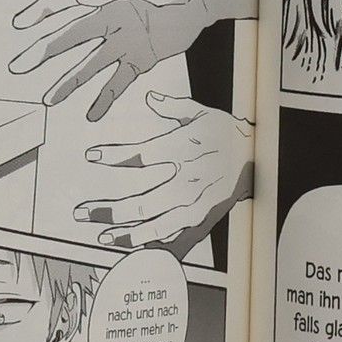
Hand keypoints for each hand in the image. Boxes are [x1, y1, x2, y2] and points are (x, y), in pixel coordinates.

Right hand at [9, 0, 212, 120]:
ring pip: (90, 65)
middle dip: (44, 53)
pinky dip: (106, 98)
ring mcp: (124, 40)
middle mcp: (109, 18)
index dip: (41, 12)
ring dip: (69, 83)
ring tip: (49, 101)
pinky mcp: (141, 58)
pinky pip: (119, 81)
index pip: (66, 1)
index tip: (20, 25)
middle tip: (19, 66)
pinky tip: (91, 115)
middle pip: (70, 37)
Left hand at [75, 93, 253, 253]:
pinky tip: (133, 244)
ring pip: (155, 221)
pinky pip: (173, 230)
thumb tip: (150, 97)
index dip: (114, 155)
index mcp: (182, 149)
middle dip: (109, 209)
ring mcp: (193, 200)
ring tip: (103, 234)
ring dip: (126, 231)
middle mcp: (185, 178)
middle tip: (83, 212)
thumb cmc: (227, 134)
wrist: (258, 156)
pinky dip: (152, 239)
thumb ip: (173, 107)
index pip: (141, 155)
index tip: (92, 156)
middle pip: (141, 200)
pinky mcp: (201, 214)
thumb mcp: (202, 114)